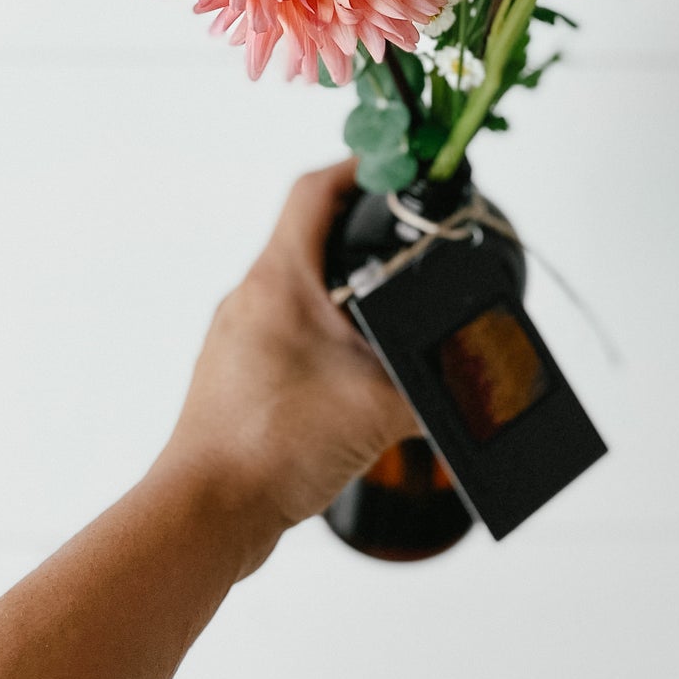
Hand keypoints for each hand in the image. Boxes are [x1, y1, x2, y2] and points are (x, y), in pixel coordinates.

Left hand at [151, 159, 415, 573]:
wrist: (207, 513)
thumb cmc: (269, 446)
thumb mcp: (377, 406)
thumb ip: (433, 387)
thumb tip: (471, 385)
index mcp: (279, 281)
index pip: (315, 192)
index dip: (358, 168)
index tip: (394, 166)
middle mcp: (252, 300)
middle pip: (308, 241)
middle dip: (359, 237)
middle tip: (405, 241)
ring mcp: (239, 341)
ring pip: (299, 295)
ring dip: (344, 298)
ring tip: (391, 317)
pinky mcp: (239, 382)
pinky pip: (288, 340)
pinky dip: (326, 344)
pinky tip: (355, 379)